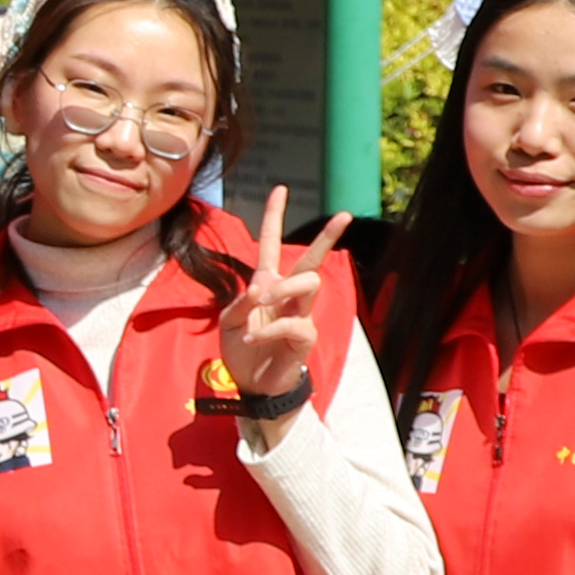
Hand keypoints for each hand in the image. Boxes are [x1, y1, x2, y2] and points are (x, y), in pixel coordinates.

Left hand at [216, 189, 335, 404]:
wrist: (251, 386)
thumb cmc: (242, 350)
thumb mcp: (229, 323)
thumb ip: (241, 303)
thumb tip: (259, 288)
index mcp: (266, 284)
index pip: (272, 244)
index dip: (274, 216)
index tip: (281, 189)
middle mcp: (287, 295)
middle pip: (310, 260)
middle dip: (328, 237)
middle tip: (344, 216)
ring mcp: (299, 314)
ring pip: (307, 283)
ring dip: (285, 287)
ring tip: (263, 301)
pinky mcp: (304, 336)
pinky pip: (294, 323)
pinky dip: (270, 329)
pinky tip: (253, 339)